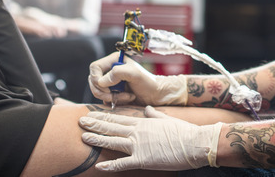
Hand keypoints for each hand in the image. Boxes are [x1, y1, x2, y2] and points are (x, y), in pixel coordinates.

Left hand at [80, 106, 220, 171]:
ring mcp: (139, 145)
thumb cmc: (184, 132)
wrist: (194, 143)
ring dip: (97, 139)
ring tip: (83, 137)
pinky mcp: (143, 159)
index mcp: (143, 122)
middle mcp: (138, 132)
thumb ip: (154, 114)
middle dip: (95, 124)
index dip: (103, 116)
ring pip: (113, 141)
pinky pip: (123, 163)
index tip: (92, 113)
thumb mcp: (167, 119)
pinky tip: (98, 166)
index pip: (118, 118)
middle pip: (111, 127)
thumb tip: (147, 109)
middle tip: (80, 121)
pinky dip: (110, 165)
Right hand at [88, 51, 186, 106]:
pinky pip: (104, 99)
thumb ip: (119, 73)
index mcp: (114, 60)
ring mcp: (111, 81)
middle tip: (115, 95)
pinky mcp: (113, 92)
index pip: (94, 68)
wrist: (157, 95)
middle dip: (103, 91)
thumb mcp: (135, 74)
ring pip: (98, 91)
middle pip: (93, 81)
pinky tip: (127, 98)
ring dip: (111, 97)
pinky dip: (114, 101)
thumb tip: (102, 81)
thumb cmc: (149, 82)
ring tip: (126, 96)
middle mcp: (110, 70)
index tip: (107, 87)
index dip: (96, 78)